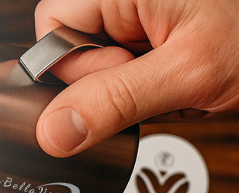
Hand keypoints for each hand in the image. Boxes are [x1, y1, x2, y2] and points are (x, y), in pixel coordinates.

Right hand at [33, 0, 238, 155]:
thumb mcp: (188, 74)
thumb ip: (114, 102)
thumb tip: (53, 130)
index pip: (51, 30)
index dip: (79, 66)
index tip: (125, 75)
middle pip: (73, 52)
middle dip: (114, 80)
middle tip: (161, 79)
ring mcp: (139, 14)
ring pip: (100, 68)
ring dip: (136, 88)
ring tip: (177, 78)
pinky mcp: (153, 34)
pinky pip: (126, 72)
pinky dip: (154, 86)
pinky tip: (180, 79)